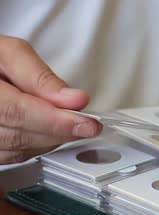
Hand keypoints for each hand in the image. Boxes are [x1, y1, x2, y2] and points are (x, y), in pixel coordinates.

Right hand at [0, 36, 100, 164]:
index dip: (55, 121)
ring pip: (16, 151)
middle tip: (89, 125)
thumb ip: (39, 76)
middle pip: (18, 136)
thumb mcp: (8, 53)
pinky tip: (50, 133)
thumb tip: (74, 100)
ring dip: (50, 140)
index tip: (88, 124)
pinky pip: (11, 157)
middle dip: (59, 132)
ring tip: (71, 124)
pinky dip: (36, 146)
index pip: (16, 112)